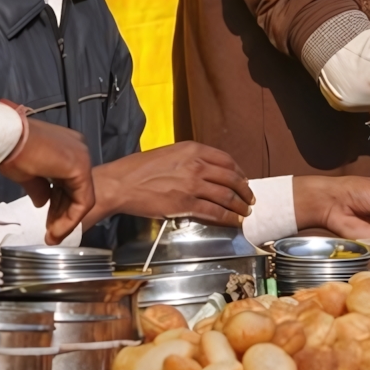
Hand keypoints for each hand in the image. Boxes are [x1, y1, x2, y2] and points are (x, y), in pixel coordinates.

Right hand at [0, 119, 95, 243]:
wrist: (7, 138)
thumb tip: (42, 202)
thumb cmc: (12, 151)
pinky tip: (58, 230)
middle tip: (51, 233)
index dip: (57, 204)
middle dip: (62, 214)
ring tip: (53, 236)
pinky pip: (82, 200)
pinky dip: (71, 218)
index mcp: (66, 147)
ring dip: (66, 220)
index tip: (49, 222)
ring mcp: (82, 157)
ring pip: (81, 197)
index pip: (67, 181)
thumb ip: (39, 188)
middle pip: (75, 189)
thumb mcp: (27, 173)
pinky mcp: (81, 168)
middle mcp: (78, 150)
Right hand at [88, 142, 252, 227]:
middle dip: (244, 190)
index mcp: (192, 149)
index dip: (239, 172)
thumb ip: (189, 159)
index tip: (243, 179)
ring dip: (239, 206)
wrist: (121, 183)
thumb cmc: (138, 169)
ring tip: (244, 212)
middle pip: (231, 178)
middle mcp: (196, 165)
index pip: (226, 160)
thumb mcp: (168, 154)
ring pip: (226, 196)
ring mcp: (192, 185)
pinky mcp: (185, 204)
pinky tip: (232, 221)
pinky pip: (214, 212)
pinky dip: (227, 218)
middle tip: (249, 198)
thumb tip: (206, 171)